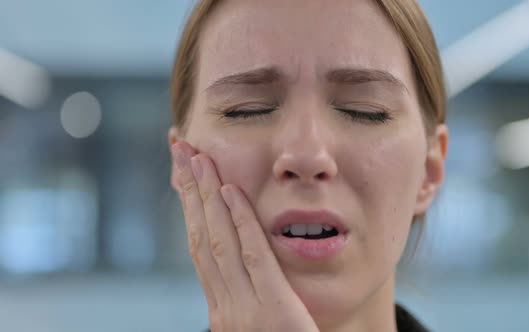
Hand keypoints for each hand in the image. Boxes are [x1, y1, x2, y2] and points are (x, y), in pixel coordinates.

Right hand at [172, 141, 319, 331]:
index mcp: (221, 306)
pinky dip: (240, 223)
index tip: (182, 169)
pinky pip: (253, 257)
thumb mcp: (257, 324)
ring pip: (218, 241)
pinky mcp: (272, 311)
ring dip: (206, 196)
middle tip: (180, 146)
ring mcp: (243, 309)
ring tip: (198, 157)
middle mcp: (223, 305)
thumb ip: (246, 294)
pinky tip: (231, 193)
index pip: (199, 245)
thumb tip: (236, 259)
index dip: (188, 205)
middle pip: (200, 235)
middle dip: (189, 188)